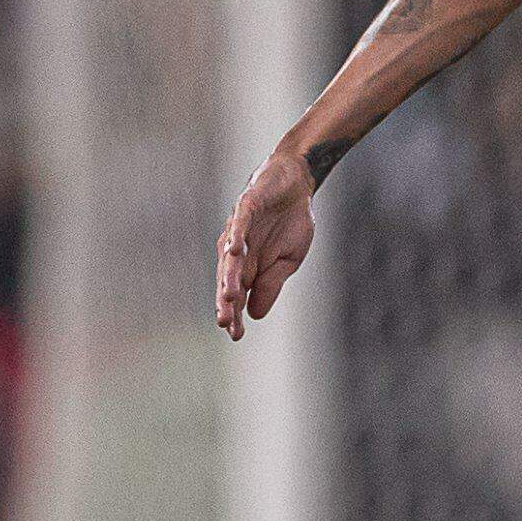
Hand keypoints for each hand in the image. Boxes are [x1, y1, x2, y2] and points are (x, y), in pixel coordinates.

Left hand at [216, 146, 321, 336]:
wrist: (295, 185)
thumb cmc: (290, 223)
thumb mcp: (288, 261)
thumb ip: (271, 284)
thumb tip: (255, 314)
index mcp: (249, 267)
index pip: (238, 294)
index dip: (235, 314)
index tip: (236, 335)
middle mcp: (238, 251)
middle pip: (229, 279)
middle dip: (227, 302)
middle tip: (226, 322)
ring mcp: (239, 229)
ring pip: (231, 257)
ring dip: (230, 276)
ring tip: (230, 296)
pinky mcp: (245, 208)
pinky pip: (239, 225)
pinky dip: (236, 237)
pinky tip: (235, 252)